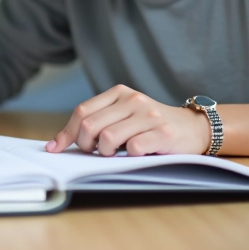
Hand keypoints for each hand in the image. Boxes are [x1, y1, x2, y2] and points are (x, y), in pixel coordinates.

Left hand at [46, 85, 211, 155]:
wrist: (192, 128)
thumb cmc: (150, 126)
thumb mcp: (123, 115)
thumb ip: (95, 122)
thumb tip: (56, 144)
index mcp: (119, 92)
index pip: (82, 111)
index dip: (67, 133)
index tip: (56, 149)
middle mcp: (133, 100)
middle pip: (90, 125)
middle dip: (86, 145)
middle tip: (96, 152)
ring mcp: (149, 115)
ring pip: (107, 138)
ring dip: (106, 153)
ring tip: (116, 153)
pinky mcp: (163, 133)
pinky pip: (132, 149)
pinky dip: (129, 157)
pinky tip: (136, 154)